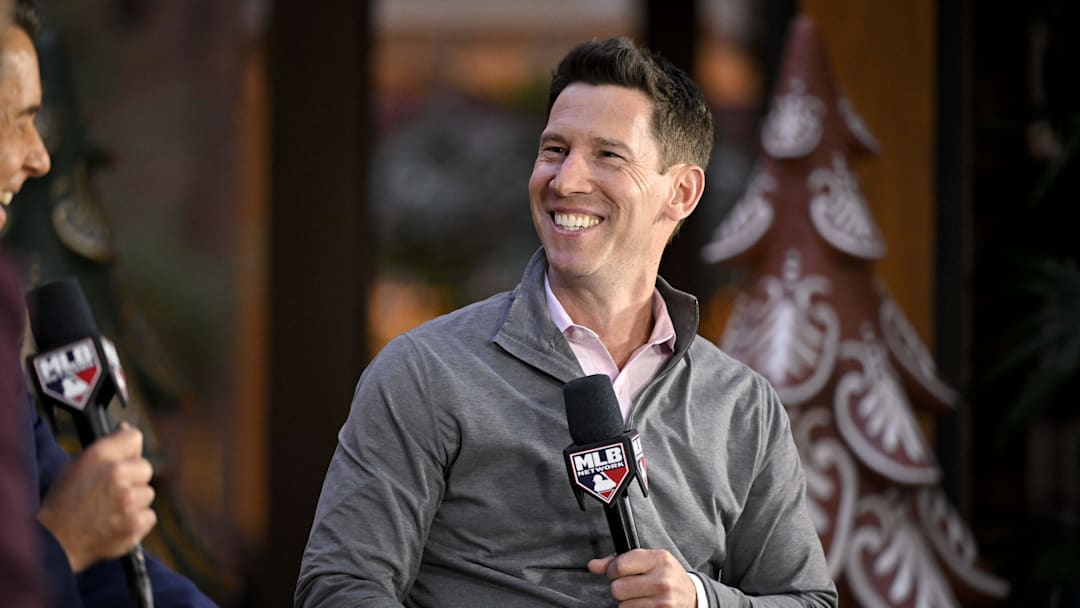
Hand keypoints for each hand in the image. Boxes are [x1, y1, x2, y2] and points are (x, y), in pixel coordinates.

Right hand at [37, 423, 156, 571]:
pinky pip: (149, 515)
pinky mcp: (136, 523)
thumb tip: (126, 429)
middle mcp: (117, 474)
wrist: (54, 543)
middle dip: (133, 478)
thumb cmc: (62, 503)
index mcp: (100, 455)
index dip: (130, 448)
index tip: (127, 456)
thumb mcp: (76, 466)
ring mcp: (128, 500)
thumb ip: (105, 448)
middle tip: (113, 491)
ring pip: (148, 493)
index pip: (134, 437)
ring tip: (111, 510)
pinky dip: (137, 520)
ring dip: (135, 501)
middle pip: (146, 468)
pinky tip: (117, 523)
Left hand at [588, 549, 697, 606]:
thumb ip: (619, 560)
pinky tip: (645, 604)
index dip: (613, 570)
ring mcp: (663, 601)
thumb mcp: (649, 561)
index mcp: (659, 559)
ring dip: (627, 602)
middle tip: (631, 586)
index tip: (619, 572)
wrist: (692, 597)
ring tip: (640, 596)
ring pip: (622, 605)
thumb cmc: (666, 576)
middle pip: (617, 588)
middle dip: (619, 588)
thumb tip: (593, 565)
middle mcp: (662, 580)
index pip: (619, 566)